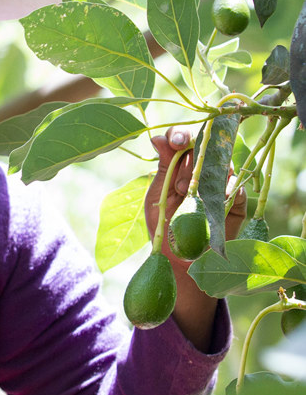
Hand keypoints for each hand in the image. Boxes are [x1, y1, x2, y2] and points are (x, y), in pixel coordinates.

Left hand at [145, 126, 246, 261]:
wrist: (179, 260)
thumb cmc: (163, 227)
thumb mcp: (158, 195)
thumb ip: (163, 167)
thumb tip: (158, 137)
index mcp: (178, 166)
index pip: (182, 139)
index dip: (180, 134)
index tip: (176, 142)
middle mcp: (201, 170)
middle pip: (204, 146)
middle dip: (191, 162)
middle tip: (178, 186)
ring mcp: (220, 184)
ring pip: (222, 163)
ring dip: (206, 176)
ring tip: (189, 194)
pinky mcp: (236, 201)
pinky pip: (237, 186)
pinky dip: (227, 189)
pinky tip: (218, 197)